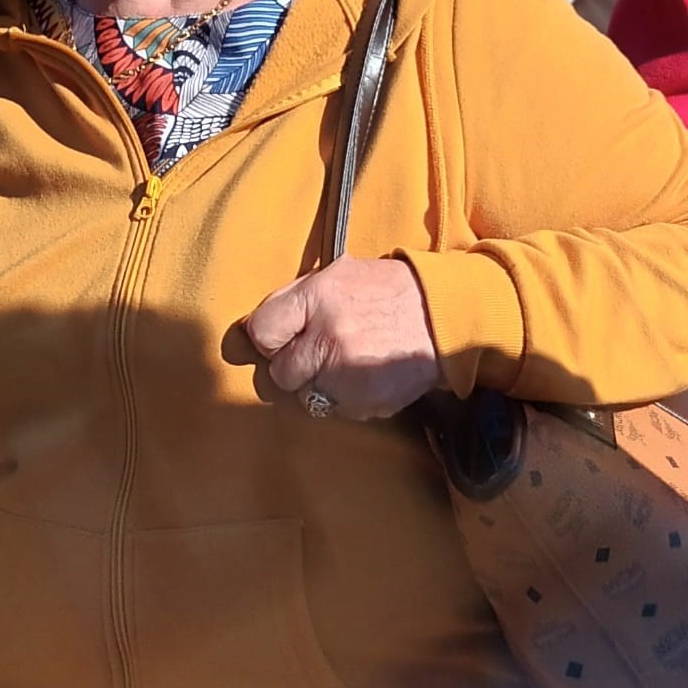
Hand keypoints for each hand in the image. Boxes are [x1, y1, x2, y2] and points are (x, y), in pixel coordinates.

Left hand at [245, 257, 442, 419]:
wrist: (440, 317)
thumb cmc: (382, 292)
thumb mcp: (335, 275)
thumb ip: (291, 300)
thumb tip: (248, 334)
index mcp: (317, 298)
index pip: (260, 333)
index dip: (265, 339)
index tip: (277, 339)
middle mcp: (328, 338)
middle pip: (278, 374)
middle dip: (290, 367)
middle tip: (313, 353)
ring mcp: (347, 376)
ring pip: (304, 398)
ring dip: (315, 386)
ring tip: (342, 363)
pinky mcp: (365, 404)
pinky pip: (335, 411)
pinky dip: (342, 398)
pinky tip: (361, 375)